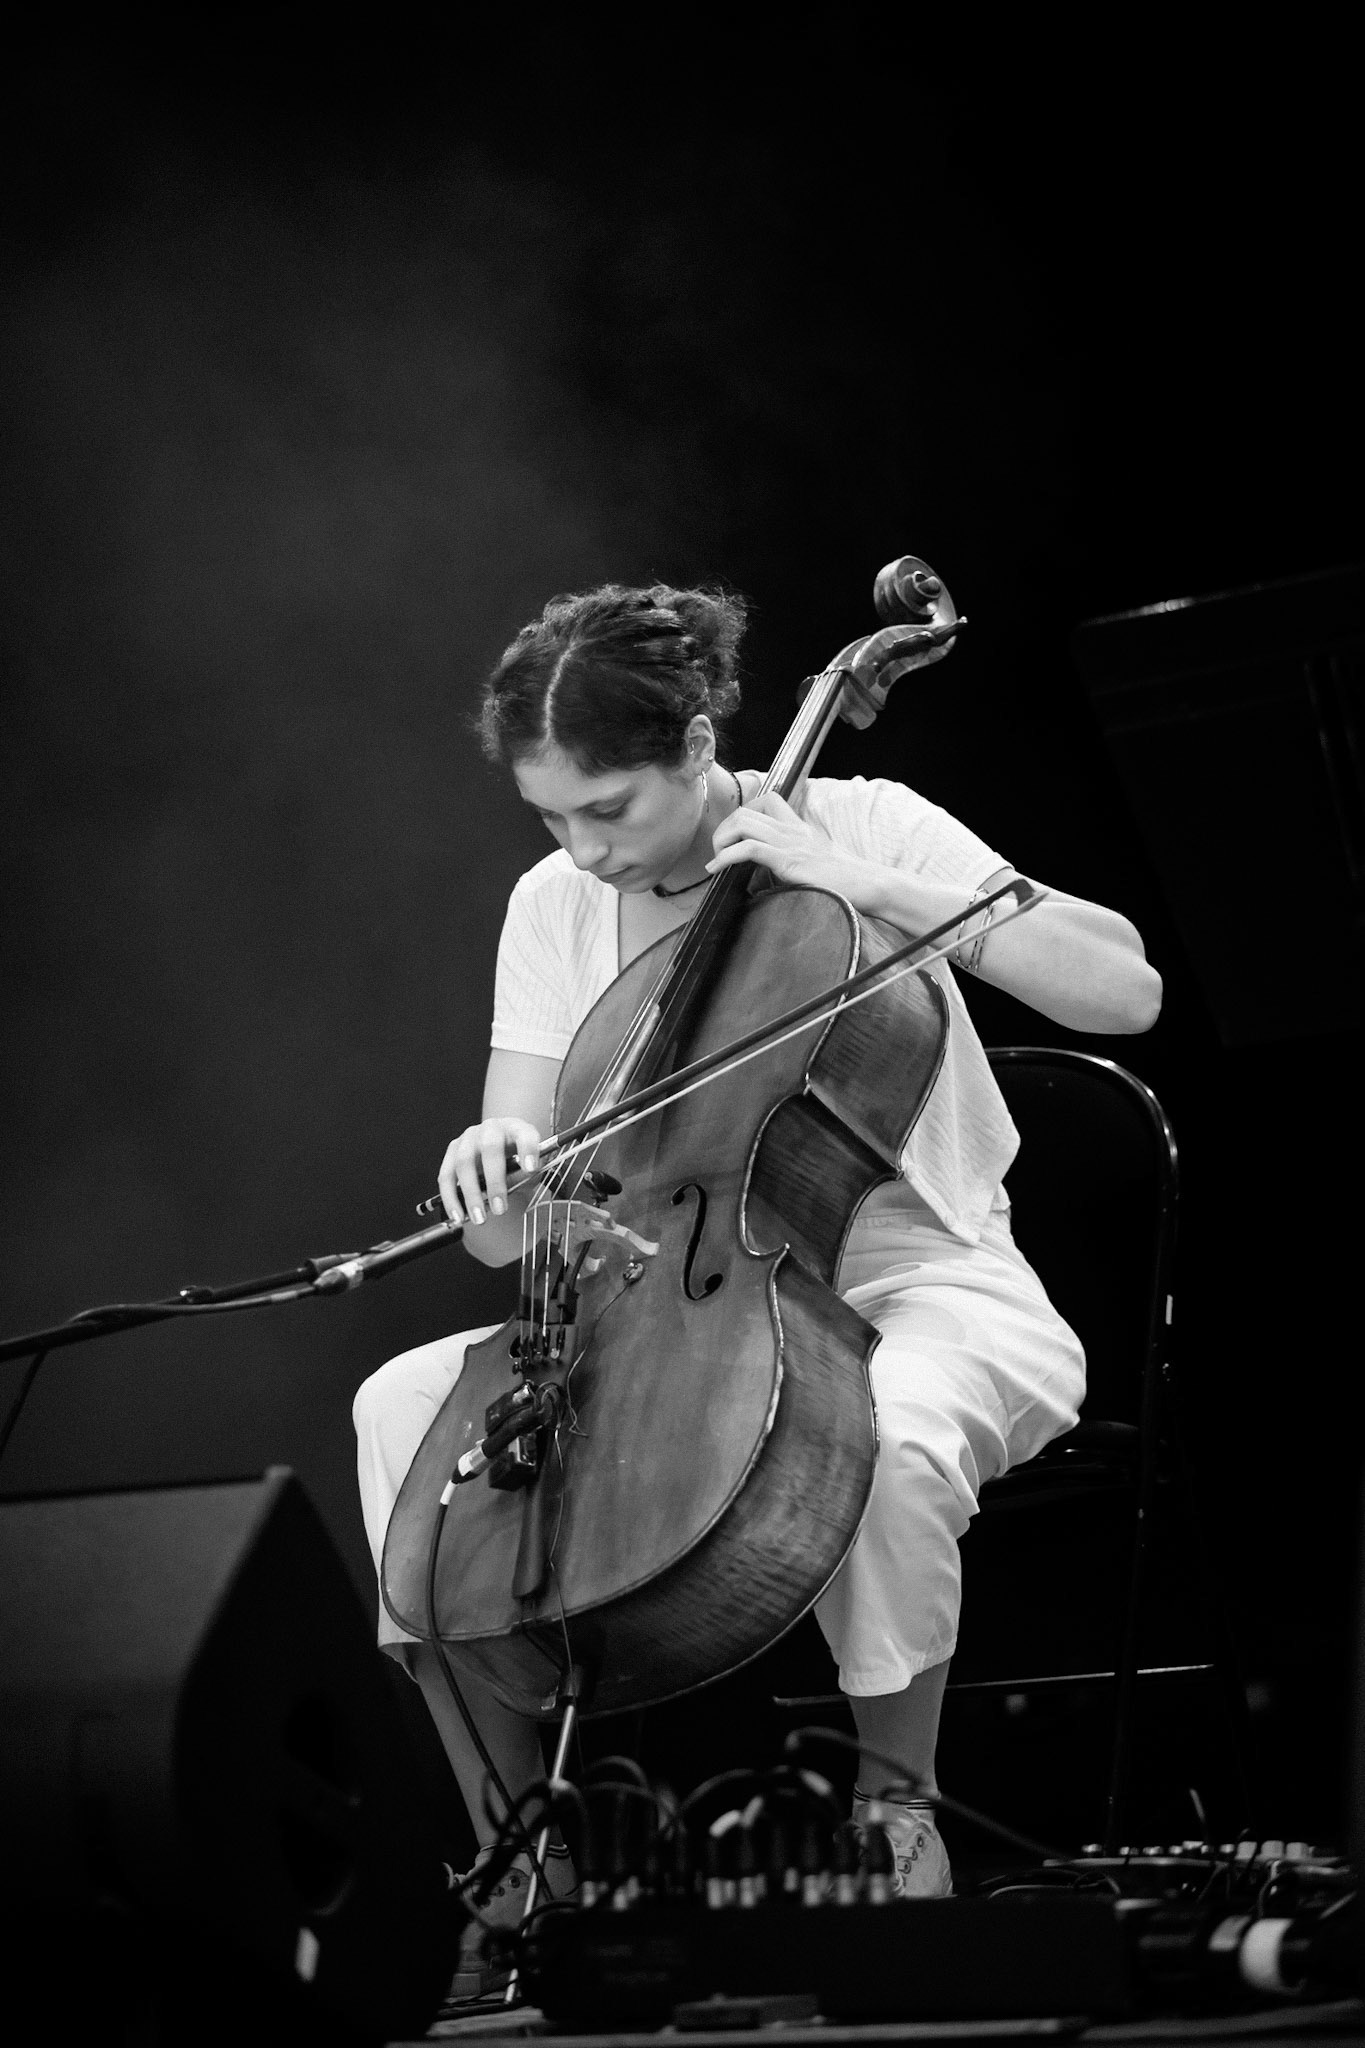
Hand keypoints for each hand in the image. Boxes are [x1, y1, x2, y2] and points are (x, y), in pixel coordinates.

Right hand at [438, 1118, 541, 1227]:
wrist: (500, 1148)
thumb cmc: (517, 1158)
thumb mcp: (528, 1167)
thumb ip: (525, 1177)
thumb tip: (511, 1189)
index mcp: (516, 1129)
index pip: (525, 1134)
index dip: (528, 1150)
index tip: (531, 1170)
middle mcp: (491, 1128)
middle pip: (490, 1148)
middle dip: (495, 1181)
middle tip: (500, 1209)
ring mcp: (468, 1138)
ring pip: (464, 1162)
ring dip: (471, 1194)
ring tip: (479, 1218)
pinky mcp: (452, 1151)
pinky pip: (446, 1175)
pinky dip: (451, 1198)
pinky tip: (458, 1215)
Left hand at [707, 789, 882, 908]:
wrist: (869, 884)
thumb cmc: (847, 880)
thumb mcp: (817, 862)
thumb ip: (795, 860)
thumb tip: (770, 876)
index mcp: (799, 827)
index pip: (768, 800)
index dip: (744, 814)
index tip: (734, 836)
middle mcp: (793, 829)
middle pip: (746, 810)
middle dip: (724, 829)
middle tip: (720, 852)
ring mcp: (790, 842)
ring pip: (743, 823)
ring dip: (721, 840)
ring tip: (717, 861)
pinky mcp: (789, 860)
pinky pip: (749, 849)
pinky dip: (726, 857)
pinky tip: (718, 869)